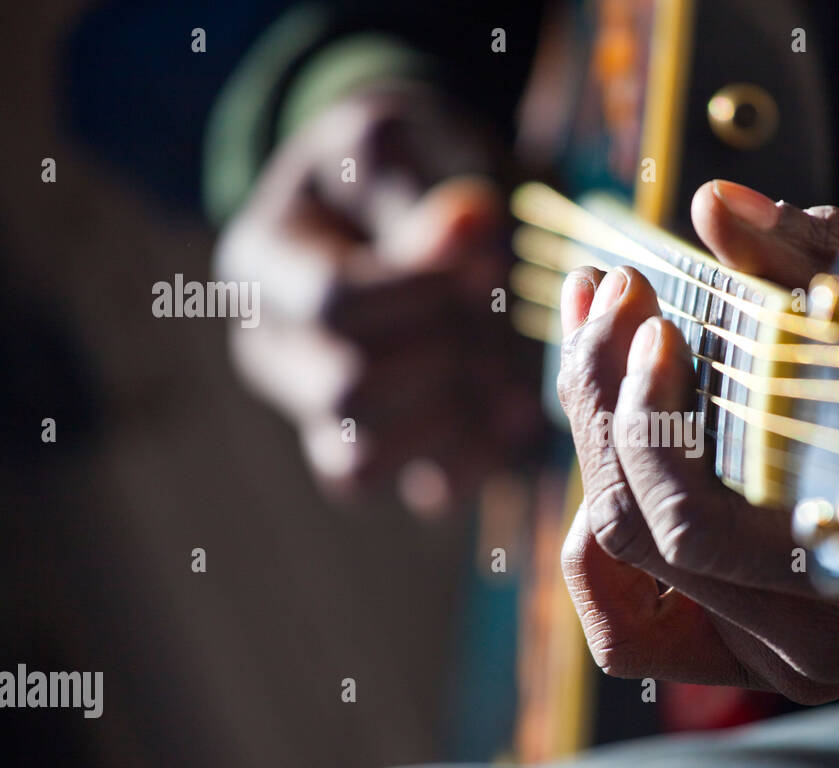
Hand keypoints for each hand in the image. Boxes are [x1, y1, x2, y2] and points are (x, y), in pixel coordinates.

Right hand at [216, 84, 541, 513]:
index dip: (423, 292)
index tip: (487, 264)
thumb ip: (418, 186)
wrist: (403, 207)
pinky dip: (479, 458)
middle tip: (500, 314)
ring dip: (455, 417)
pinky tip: (514, 407)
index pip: (331, 303)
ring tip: (504, 364)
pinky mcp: (382, 457)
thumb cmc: (393, 168)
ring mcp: (319, 417)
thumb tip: (468, 225)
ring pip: (366, 461)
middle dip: (445, 355)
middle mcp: (275, 355)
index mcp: (261, 267)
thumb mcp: (392, 142)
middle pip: (346, 392)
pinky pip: (421, 492)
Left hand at [557, 181, 838, 703]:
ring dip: (592, 444)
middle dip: (600, 396)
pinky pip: (631, 626)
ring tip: (596, 337)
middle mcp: (814, 644)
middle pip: (638, 533)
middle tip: (607, 292)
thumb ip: (821, 266)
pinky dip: (595, 544)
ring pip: (618, 567)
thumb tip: (717, 207)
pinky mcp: (750, 646)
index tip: (653, 312)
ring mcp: (777, 654)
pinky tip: (613, 451)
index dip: (644, 414)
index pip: (694, 525)